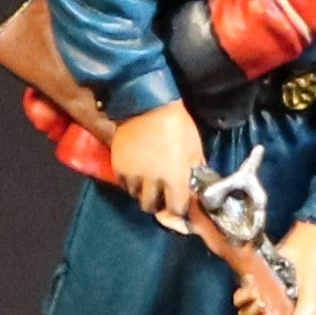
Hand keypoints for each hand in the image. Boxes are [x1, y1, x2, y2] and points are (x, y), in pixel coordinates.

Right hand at [109, 100, 205, 233]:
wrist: (148, 105)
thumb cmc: (178, 126)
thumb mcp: (195, 149)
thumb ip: (195, 172)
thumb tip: (196, 187)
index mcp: (175, 178)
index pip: (175, 209)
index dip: (178, 207)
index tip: (178, 201)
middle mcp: (152, 181)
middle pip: (151, 207)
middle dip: (157, 202)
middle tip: (160, 192)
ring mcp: (133, 174)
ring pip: (135, 196)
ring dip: (142, 192)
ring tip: (146, 180)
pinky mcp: (118, 166)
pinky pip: (123, 184)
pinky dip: (129, 181)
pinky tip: (136, 171)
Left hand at [232, 220, 315, 314]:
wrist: (304, 257)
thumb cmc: (309, 283)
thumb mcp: (312, 302)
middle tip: (272, 313)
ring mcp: (259, 303)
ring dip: (252, 310)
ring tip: (262, 299)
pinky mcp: (251, 288)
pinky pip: (239, 299)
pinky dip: (243, 296)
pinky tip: (254, 288)